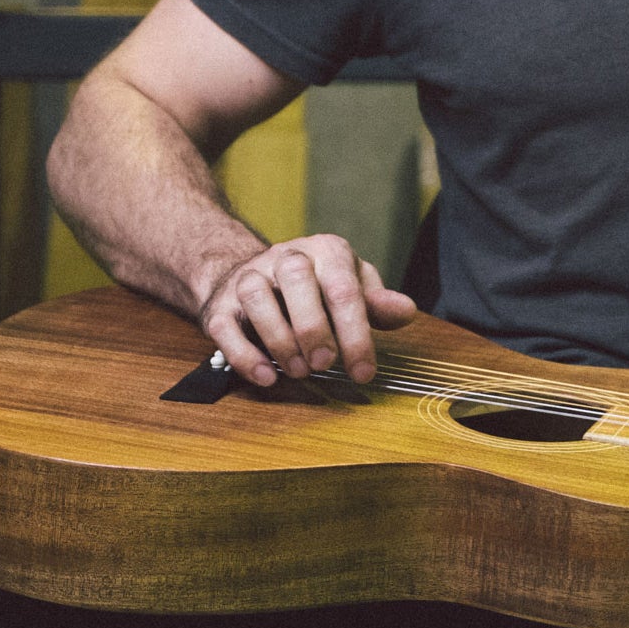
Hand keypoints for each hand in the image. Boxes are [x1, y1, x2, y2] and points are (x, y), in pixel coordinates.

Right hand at [199, 235, 414, 386]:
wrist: (260, 275)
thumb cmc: (318, 286)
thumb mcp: (353, 286)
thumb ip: (377, 301)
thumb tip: (406, 311)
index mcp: (326, 252)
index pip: (343, 288)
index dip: (356, 333)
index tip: (364, 371)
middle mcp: (286, 257)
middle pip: (297, 279)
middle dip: (313, 327)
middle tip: (325, 364)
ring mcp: (250, 277)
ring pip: (256, 296)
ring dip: (278, 338)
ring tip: (298, 371)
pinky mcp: (222, 303)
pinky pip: (225, 325)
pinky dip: (243, 354)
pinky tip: (265, 376)